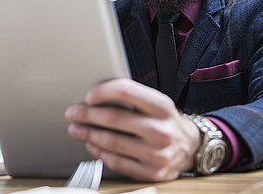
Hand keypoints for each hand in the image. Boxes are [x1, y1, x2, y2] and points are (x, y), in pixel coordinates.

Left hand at [65, 78, 200, 180]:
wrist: (189, 147)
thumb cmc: (165, 121)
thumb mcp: (156, 103)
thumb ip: (132, 97)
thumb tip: (96, 95)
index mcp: (162, 106)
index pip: (127, 91)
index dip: (103, 91)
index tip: (88, 95)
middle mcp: (162, 130)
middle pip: (115, 118)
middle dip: (87, 115)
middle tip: (72, 113)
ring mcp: (158, 154)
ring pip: (113, 142)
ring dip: (88, 134)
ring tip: (76, 129)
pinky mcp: (152, 173)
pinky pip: (118, 162)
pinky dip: (100, 153)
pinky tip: (92, 145)